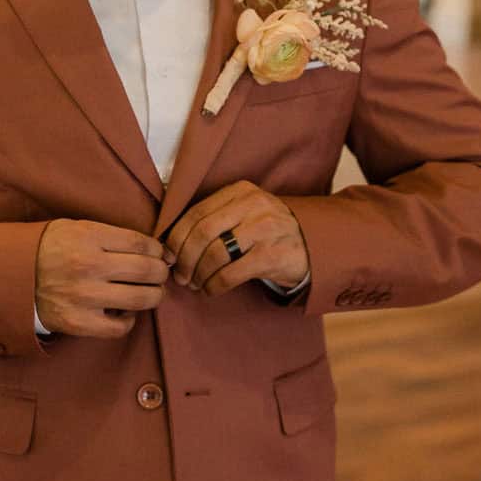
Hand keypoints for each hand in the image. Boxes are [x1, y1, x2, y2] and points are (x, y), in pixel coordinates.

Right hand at [36, 220, 168, 337]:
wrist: (11, 275)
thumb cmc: (48, 248)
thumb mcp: (76, 227)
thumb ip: (110, 235)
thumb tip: (150, 247)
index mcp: (89, 237)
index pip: (141, 243)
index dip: (158, 249)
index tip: (160, 253)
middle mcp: (90, 266)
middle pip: (147, 270)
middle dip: (161, 271)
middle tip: (160, 272)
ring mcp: (85, 297)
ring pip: (141, 299)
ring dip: (154, 295)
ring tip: (151, 291)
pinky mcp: (79, 323)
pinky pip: (120, 327)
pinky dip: (130, 320)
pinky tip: (125, 311)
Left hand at [165, 180, 309, 295]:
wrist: (313, 244)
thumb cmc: (267, 231)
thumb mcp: (245, 212)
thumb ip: (215, 218)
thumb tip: (171, 244)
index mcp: (240, 191)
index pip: (197, 212)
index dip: (176, 237)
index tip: (168, 256)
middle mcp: (254, 205)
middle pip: (203, 232)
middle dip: (185, 258)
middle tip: (180, 276)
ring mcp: (266, 229)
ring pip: (216, 253)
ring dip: (199, 274)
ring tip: (195, 284)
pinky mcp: (274, 255)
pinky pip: (232, 273)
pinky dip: (215, 285)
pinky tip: (211, 290)